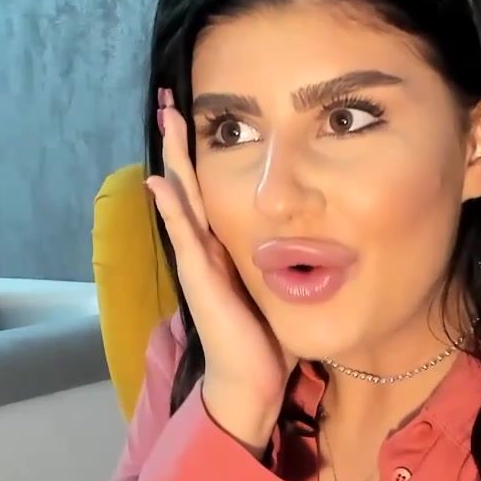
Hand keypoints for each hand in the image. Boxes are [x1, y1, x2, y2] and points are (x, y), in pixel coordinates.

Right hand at [149, 88, 293, 453]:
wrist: (253, 380)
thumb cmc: (270, 339)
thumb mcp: (286, 286)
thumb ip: (295, 262)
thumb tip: (320, 242)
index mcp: (227, 247)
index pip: (214, 190)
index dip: (207, 155)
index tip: (208, 117)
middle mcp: (207, 248)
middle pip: (192, 183)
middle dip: (183, 143)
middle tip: (171, 100)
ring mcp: (199, 261)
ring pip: (183, 198)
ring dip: (173, 159)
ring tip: (165, 120)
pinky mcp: (200, 278)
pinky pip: (183, 234)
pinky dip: (171, 207)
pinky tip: (160, 180)